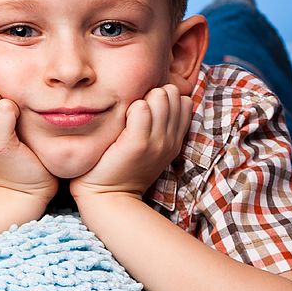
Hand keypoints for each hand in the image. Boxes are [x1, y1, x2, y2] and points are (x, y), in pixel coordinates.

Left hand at [70, 84, 191, 203]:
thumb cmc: (122, 167)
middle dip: (152, 94)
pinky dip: (130, 107)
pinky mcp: (138, 143)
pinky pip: (140, 108)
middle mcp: (170, 140)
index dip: (164, 98)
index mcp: (175, 140)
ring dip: (141, 99)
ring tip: (128, 117)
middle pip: (172, 93)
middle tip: (135, 112)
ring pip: (159, 96)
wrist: (108, 197)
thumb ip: (158, 124)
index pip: (183, 100)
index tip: (147, 110)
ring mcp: (156, 141)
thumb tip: (157, 93)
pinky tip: (121, 121)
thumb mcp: (150, 146)